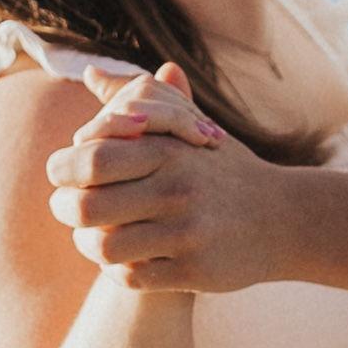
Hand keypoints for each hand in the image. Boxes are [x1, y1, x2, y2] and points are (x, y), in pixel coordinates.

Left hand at [51, 69, 287, 294]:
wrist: (284, 218)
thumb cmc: (223, 168)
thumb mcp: (188, 125)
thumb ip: (138, 99)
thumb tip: (91, 71)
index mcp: (169, 149)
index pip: (90, 157)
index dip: (63, 169)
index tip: (64, 174)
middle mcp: (178, 189)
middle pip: (85, 206)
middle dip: (64, 208)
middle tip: (68, 207)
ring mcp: (187, 233)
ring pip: (103, 246)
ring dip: (86, 243)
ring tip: (92, 235)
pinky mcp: (195, 271)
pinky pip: (130, 276)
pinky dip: (117, 268)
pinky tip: (125, 256)